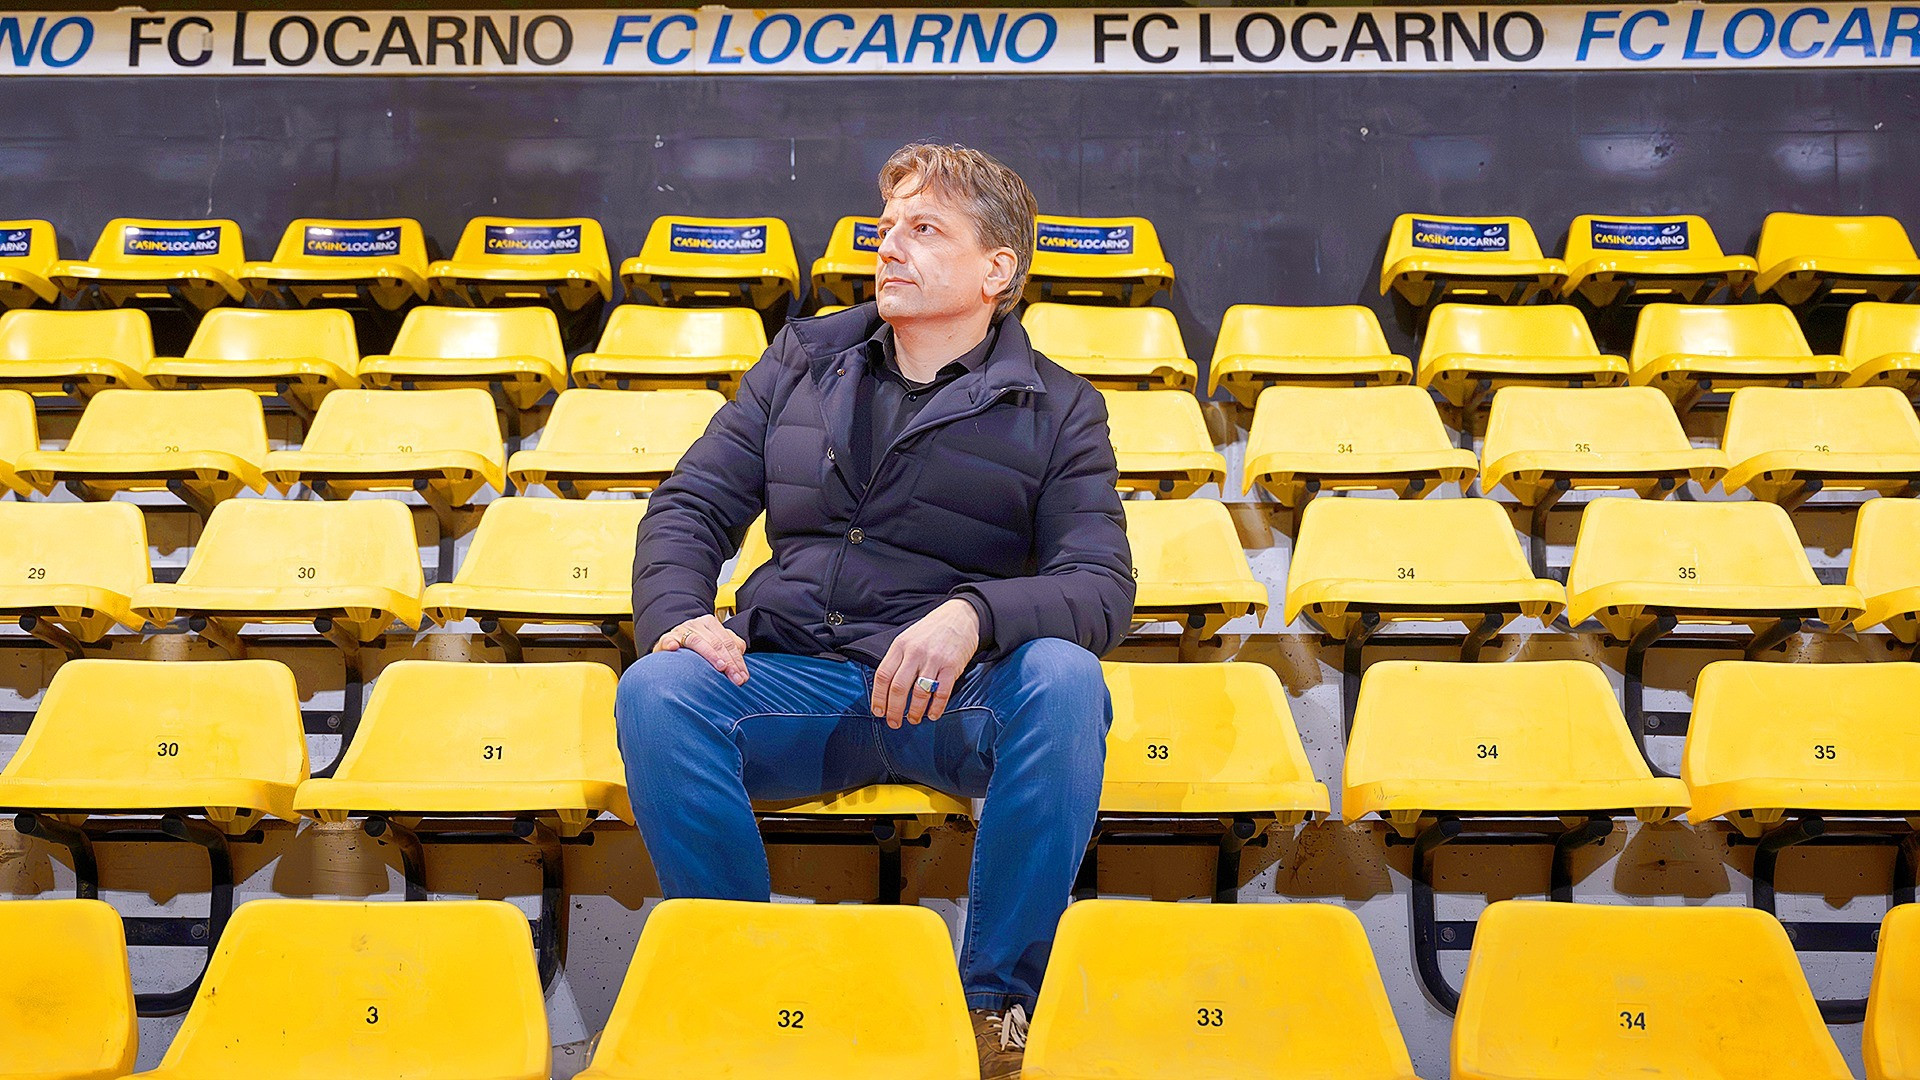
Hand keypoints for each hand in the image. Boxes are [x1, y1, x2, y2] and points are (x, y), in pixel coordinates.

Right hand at [653, 614, 748, 684]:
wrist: (671, 643)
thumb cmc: (696, 647)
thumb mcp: (716, 644)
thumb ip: (731, 647)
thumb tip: (742, 658)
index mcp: (711, 624)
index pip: (728, 642)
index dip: (738, 660)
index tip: (743, 676)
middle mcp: (697, 625)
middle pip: (717, 643)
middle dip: (729, 662)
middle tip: (736, 678)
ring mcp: (681, 630)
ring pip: (698, 641)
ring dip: (710, 655)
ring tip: (720, 667)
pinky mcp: (667, 638)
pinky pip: (669, 640)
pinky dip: (671, 643)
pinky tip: (674, 648)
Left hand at [871, 599, 979, 727]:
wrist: (960, 616)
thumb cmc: (931, 630)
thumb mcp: (908, 638)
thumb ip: (897, 660)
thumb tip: (885, 689)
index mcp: (900, 646)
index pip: (883, 675)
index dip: (878, 697)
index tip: (878, 711)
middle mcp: (915, 653)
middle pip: (898, 688)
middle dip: (894, 710)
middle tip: (894, 723)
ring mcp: (934, 659)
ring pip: (919, 693)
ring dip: (915, 711)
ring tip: (913, 719)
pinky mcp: (952, 666)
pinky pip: (942, 692)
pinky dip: (936, 708)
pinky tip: (932, 715)